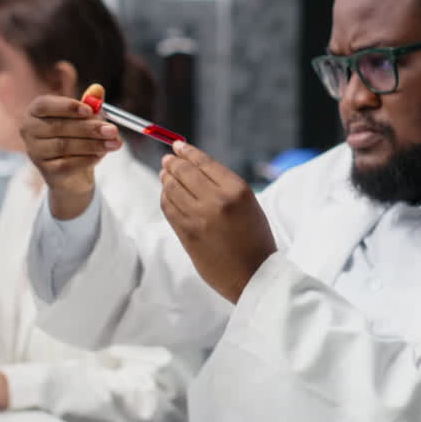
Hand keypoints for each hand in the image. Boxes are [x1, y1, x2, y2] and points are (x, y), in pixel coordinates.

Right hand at [19, 83, 122, 219]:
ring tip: (113, 143)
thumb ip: (91, 103)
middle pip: (58, 127)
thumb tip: (98, 89)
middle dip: (89, 128)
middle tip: (112, 130)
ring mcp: (35, 151)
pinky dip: (86, 159)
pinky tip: (100, 156)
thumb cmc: (76, 136)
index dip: (67, 107)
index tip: (90, 111)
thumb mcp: (85, 117)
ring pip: (64, 146)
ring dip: (92, 144)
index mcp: (36, 111)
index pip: (45, 105)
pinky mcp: (45, 170)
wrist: (72, 171)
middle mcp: (29, 130)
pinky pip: (66, 164)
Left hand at [159, 141, 276, 303]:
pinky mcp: (187, 234)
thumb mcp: (248, 204)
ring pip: (172, 189)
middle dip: (173, 162)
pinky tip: (166, 195)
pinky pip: (168, 209)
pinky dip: (165, 198)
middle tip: (167, 159)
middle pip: (184, 172)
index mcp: (237, 190)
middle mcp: (217, 201)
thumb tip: (194, 168)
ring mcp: (199, 218)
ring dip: (166, 179)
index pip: (204, 162)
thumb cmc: (255, 239)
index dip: (187, 152)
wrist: (255, 275)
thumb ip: (224, 186)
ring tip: (165, 174)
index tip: (178, 146)